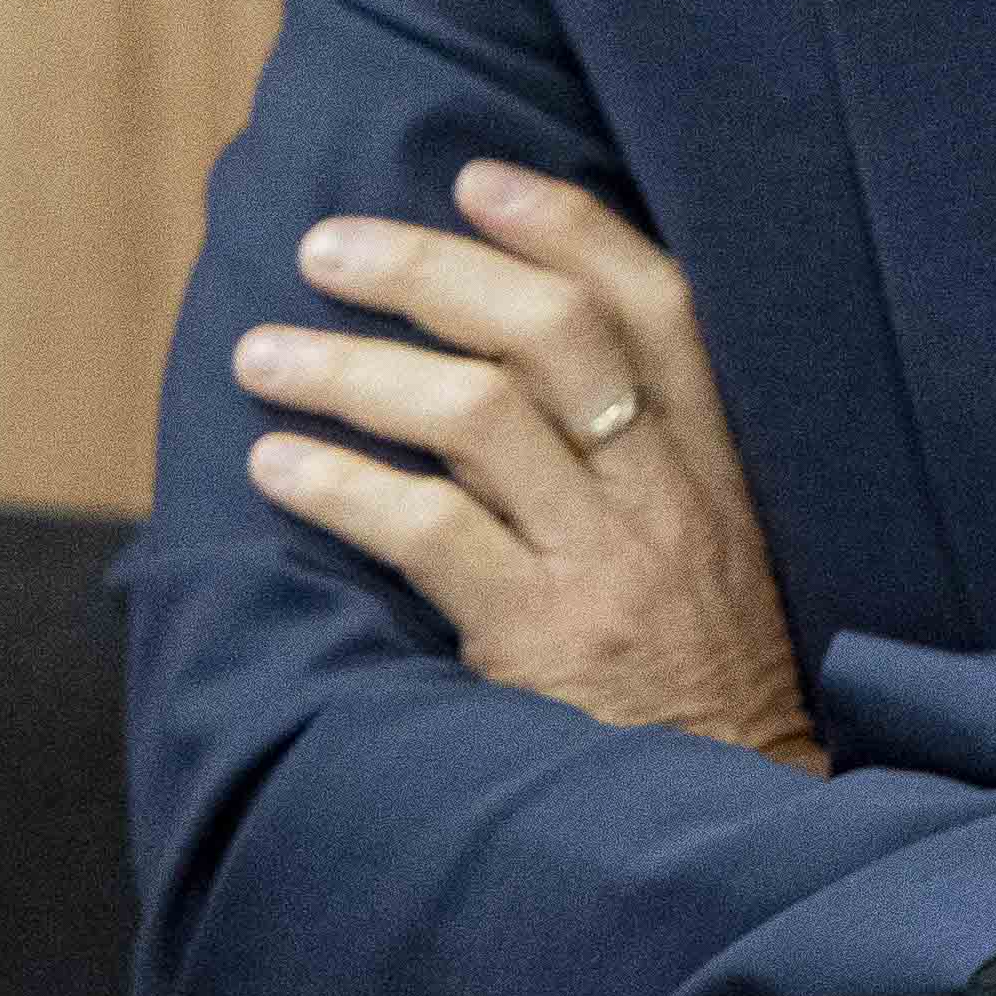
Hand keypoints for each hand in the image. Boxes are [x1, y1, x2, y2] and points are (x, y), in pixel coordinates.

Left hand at [237, 162, 821, 769]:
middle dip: (425, 270)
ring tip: (264, 354)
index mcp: (716, 456)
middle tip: (323, 249)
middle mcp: (665, 492)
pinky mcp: (542, 640)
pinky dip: (339, 483)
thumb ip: (644, 452)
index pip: (655, 300)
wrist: (731, 816)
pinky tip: (275, 466)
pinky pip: (427, 531)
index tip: (472, 179)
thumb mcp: (714, 543)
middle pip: (548, 331)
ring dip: (350, 370)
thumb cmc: (703, 673)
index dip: (564, 225)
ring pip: (474, 415)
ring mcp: (605, 563)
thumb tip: (509, 347)